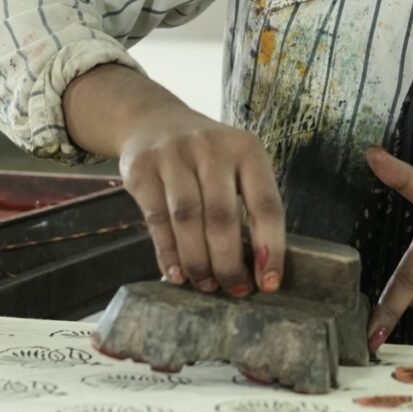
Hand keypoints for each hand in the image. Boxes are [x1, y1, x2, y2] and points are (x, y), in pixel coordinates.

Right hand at [120, 105, 284, 296]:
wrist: (153, 121)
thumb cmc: (205, 157)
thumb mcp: (235, 164)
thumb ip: (246, 205)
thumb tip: (256, 268)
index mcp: (247, 150)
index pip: (266, 205)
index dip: (270, 248)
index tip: (269, 283)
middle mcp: (212, 149)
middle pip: (223, 217)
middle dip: (230, 262)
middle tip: (235, 290)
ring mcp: (174, 156)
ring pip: (188, 220)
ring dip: (198, 261)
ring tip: (206, 285)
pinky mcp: (142, 170)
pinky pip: (157, 220)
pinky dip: (167, 253)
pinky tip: (176, 274)